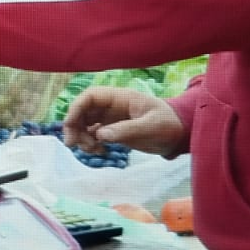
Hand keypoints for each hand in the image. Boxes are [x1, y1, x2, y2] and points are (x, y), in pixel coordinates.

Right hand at [63, 88, 186, 157]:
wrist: (179, 134)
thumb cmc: (169, 125)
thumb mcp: (151, 127)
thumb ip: (127, 130)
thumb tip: (101, 135)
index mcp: (119, 98)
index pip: (90, 97)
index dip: (76, 108)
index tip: (70, 125)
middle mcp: (111, 107)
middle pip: (83, 111)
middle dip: (75, 126)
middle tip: (73, 144)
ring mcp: (111, 119)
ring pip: (85, 124)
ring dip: (82, 137)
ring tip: (93, 151)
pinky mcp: (114, 131)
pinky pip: (94, 135)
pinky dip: (92, 144)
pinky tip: (101, 152)